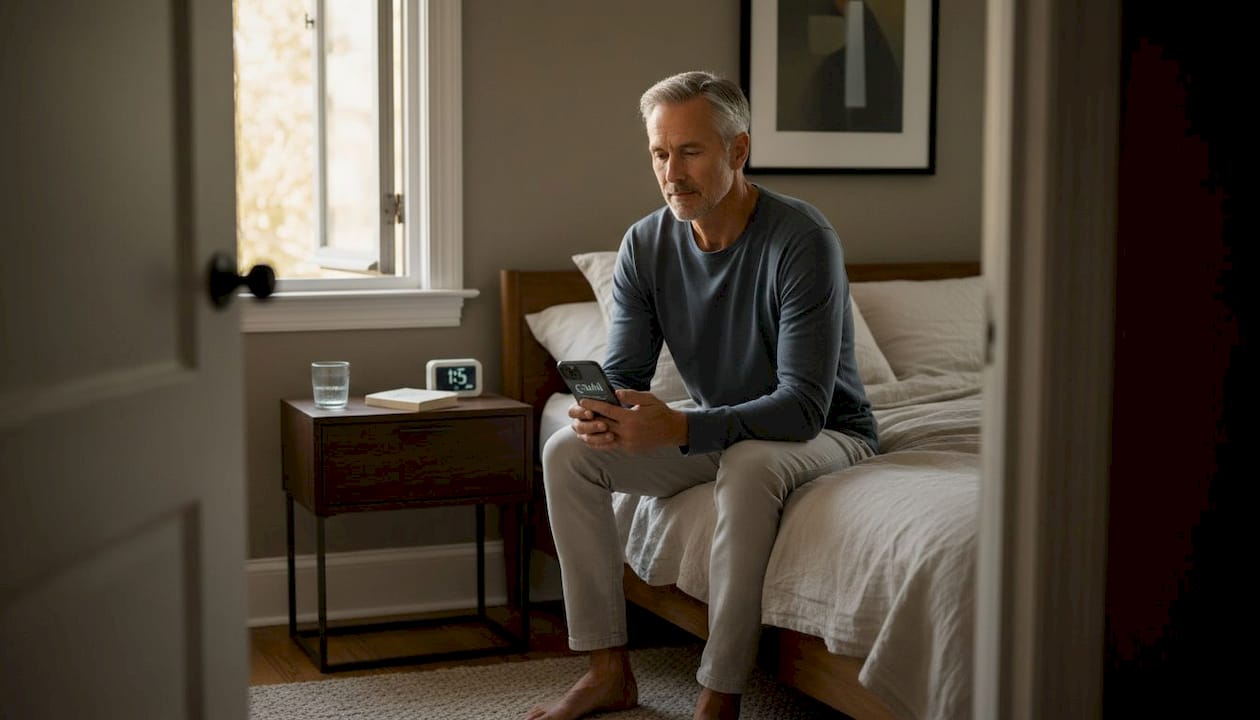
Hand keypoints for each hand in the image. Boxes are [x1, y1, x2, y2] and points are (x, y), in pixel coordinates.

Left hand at [569, 389, 686, 451]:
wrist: (672, 430)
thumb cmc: (660, 411)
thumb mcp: (648, 399)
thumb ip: (631, 395)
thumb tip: (615, 393)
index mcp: (631, 418)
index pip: (607, 410)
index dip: (593, 405)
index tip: (582, 400)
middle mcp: (628, 432)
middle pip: (602, 423)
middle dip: (590, 417)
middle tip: (579, 411)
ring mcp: (628, 443)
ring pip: (604, 437)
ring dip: (592, 431)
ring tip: (583, 423)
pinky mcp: (629, 449)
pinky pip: (611, 445)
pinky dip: (601, 440)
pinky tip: (594, 434)